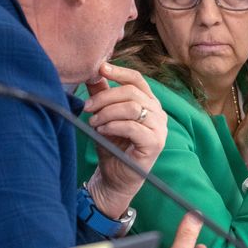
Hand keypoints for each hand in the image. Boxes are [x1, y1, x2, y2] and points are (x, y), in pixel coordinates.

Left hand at [82, 63, 166, 218]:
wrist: (115, 178)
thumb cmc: (112, 147)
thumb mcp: (104, 117)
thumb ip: (102, 95)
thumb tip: (94, 73)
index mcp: (148, 103)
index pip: (137, 79)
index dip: (119, 72)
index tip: (100, 69)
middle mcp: (158, 113)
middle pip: (131, 92)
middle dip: (105, 97)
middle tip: (88, 108)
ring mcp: (159, 128)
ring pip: (132, 108)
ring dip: (107, 113)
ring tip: (94, 122)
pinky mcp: (155, 143)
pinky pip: (133, 126)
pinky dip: (114, 125)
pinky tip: (102, 130)